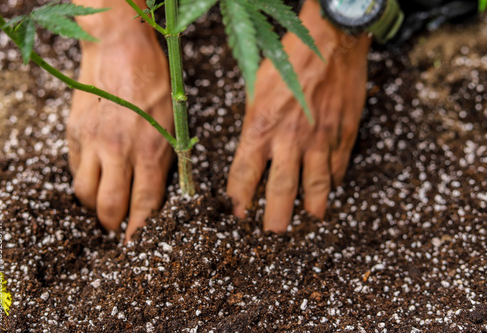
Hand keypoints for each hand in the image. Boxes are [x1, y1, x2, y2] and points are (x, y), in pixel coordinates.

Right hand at [68, 1, 172, 241]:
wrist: (121, 50)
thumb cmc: (155, 84)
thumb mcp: (173, 124)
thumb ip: (164, 159)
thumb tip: (155, 191)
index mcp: (150, 151)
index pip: (145, 204)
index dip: (139, 230)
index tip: (135, 244)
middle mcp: (119, 152)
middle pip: (109, 207)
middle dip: (113, 224)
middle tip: (118, 225)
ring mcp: (93, 143)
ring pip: (86, 193)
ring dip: (95, 205)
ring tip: (104, 202)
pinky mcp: (75, 133)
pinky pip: (75, 169)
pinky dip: (84, 179)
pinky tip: (94, 175)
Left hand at [227, 0, 370, 232]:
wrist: (330, 41)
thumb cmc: (287, 60)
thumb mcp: (256, 89)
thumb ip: (254, 124)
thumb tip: (253, 150)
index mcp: (260, 127)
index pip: (244, 175)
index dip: (239, 199)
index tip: (238, 213)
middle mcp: (289, 140)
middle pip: (281, 190)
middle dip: (276, 217)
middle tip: (274, 232)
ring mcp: (319, 140)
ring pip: (316, 185)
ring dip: (311, 207)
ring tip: (309, 219)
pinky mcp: (343, 134)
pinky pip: (338, 167)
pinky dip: (333, 181)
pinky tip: (330, 188)